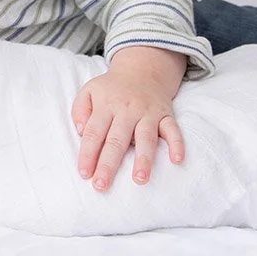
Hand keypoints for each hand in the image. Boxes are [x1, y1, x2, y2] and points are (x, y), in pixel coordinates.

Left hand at [71, 46, 186, 191]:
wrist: (142, 69)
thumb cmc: (112, 88)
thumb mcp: (89, 91)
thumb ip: (79, 110)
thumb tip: (81, 132)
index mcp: (106, 106)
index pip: (94, 132)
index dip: (88, 153)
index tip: (84, 173)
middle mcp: (127, 110)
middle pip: (117, 140)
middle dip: (109, 164)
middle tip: (101, 186)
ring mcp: (148, 113)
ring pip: (146, 137)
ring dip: (144, 159)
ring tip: (140, 180)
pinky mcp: (166, 115)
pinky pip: (173, 130)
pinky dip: (177, 144)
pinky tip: (177, 160)